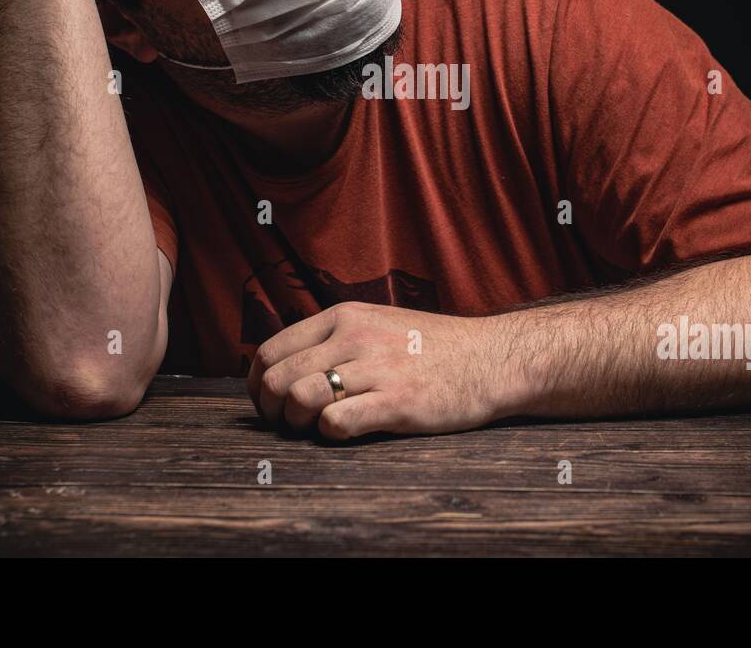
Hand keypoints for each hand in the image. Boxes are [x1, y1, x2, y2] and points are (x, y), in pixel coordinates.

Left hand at [246, 302, 515, 439]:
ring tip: (315, 427)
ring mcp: (375, 368)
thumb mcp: (378, 323)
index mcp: (344, 316)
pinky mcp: (396, 401)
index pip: (271, 349)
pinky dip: (329, 433)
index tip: (269, 403)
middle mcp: (354, 337)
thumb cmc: (433, 348)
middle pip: (278, 378)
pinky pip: (336, 421)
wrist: (491, 358)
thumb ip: (336, 338)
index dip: (259, 384)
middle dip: (272, 410)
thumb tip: (289, 366)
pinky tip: (346, 430)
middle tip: (289, 423)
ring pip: (299, 397)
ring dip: (297, 422)